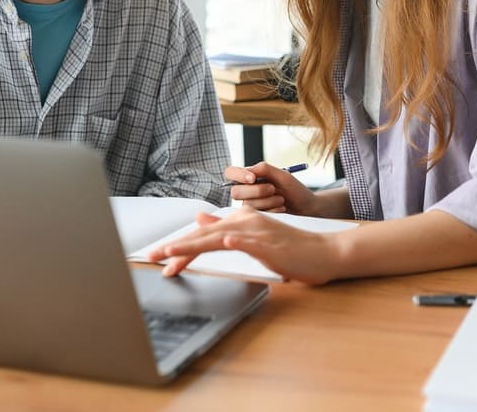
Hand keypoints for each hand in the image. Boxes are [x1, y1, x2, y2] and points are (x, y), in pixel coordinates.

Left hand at [151, 207, 341, 284]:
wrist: (323, 252)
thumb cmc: (292, 249)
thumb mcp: (255, 237)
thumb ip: (228, 227)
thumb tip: (201, 217)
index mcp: (241, 220)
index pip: (204, 234)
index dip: (182, 245)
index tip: (161, 258)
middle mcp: (246, 221)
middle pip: (204, 234)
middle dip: (177, 247)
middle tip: (153, 257)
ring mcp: (258, 231)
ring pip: (217, 236)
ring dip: (192, 245)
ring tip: (170, 253)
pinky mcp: (269, 243)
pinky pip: (247, 241)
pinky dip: (233, 240)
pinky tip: (221, 242)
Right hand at [223, 162, 320, 214]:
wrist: (306, 208)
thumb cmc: (295, 189)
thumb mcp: (283, 175)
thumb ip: (266, 169)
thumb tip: (250, 170)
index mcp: (250, 177)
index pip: (230, 173)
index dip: (238, 175)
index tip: (253, 178)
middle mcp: (247, 191)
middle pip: (235, 192)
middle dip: (256, 190)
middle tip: (273, 189)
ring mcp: (250, 206)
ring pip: (247, 205)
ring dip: (267, 201)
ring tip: (281, 199)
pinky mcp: (256, 218)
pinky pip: (256, 215)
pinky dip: (271, 210)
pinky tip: (282, 208)